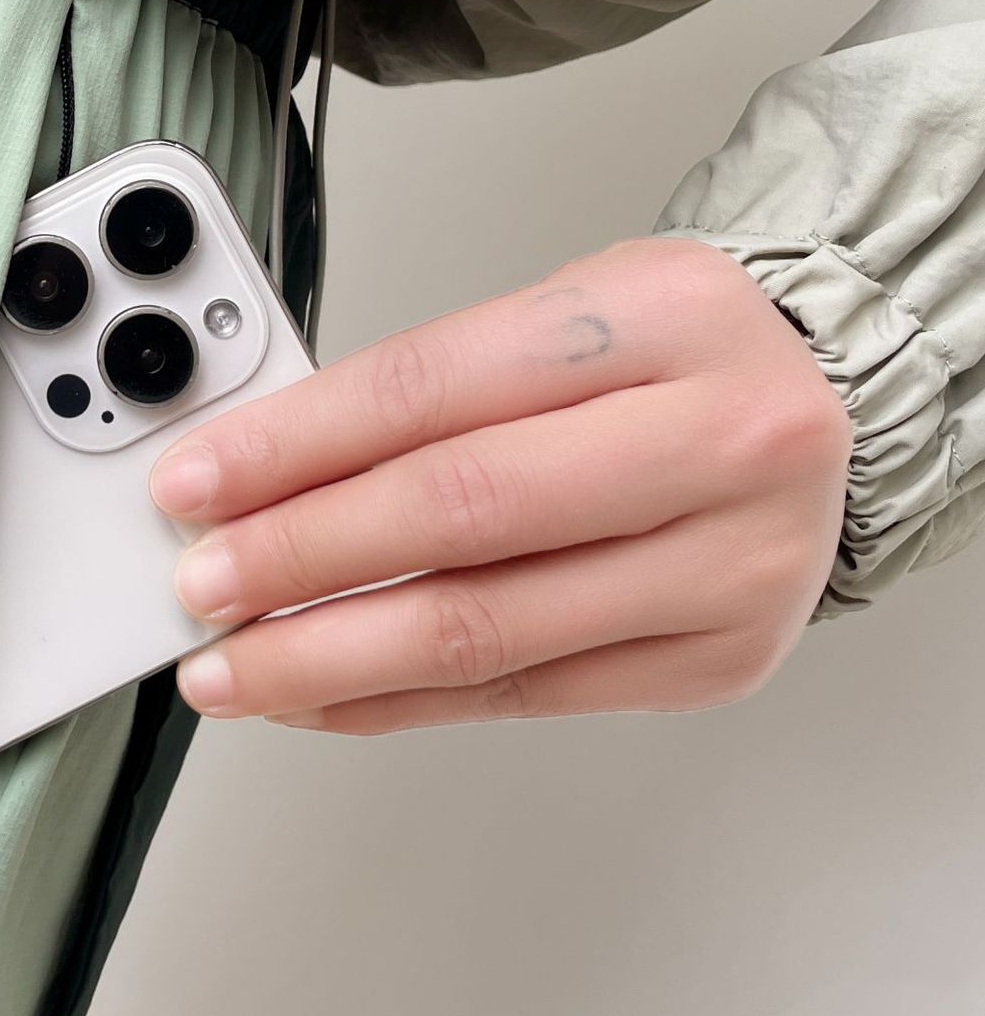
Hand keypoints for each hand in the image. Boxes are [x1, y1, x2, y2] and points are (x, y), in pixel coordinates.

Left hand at [151, 237, 852, 733]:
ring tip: (233, 665)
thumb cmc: (668, 356)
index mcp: (661, 320)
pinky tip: (322, 695)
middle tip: (200, 584)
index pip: (432, 388)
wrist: (819, 410)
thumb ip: (422, 389)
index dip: (292, 445)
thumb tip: (260, 474)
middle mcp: (715, 441)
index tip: (196, 484)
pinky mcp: (713, 660)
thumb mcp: (558, 315)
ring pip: (486, 629)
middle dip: (300, 559)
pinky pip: (522, 694)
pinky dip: (401, 700)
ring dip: (329, 657)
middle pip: (461, 515)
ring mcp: (726, 565)